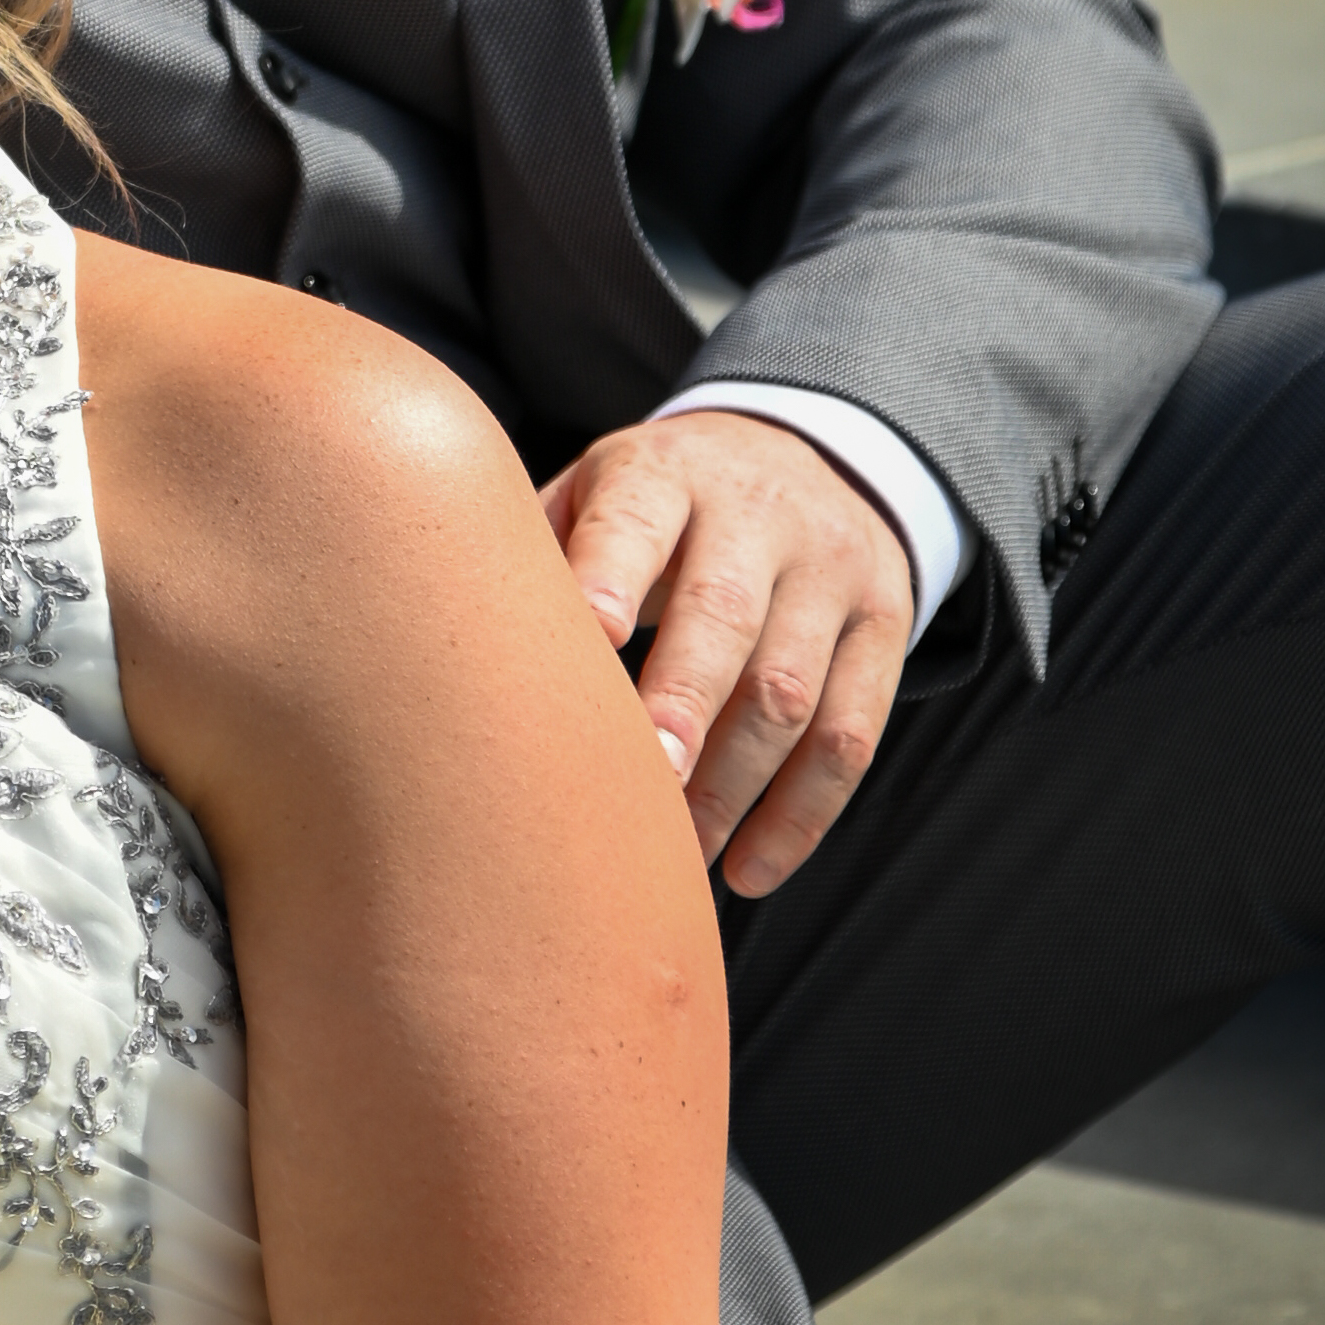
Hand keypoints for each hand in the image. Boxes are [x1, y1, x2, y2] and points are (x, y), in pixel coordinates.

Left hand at [538, 412, 911, 898]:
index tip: (585, 644)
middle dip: (681, 705)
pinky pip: (852, 733)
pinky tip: (748, 872)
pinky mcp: (885, 628)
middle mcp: (759, 514)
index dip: (609, 580)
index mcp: (666, 473)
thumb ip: (535, 551)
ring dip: (732, 787)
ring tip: (674, 857)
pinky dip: (802, 815)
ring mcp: (832, 572)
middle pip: (726, 615)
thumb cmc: (658, 502)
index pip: (637, 521)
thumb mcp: (597, 487)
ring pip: (792, 691)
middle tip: (640, 782)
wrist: (810, 452)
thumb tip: (439, 646)